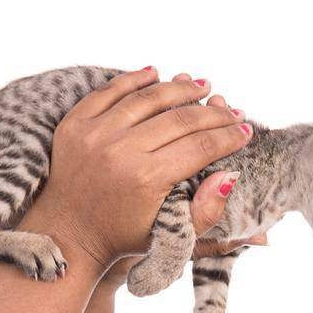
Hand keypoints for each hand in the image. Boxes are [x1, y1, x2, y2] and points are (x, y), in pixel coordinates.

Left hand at [15, 67, 253, 274]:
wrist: (67, 236)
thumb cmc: (122, 238)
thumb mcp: (170, 236)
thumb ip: (206, 211)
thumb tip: (230, 175)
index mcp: (146, 179)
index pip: (200, 147)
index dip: (228, 137)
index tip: (245, 130)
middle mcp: (119, 151)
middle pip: (179, 119)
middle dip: (213, 113)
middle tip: (232, 109)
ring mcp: (94, 134)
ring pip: (148, 98)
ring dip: (179, 88)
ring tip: (201, 85)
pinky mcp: (74, 124)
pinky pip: (110, 91)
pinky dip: (136, 80)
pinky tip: (158, 74)